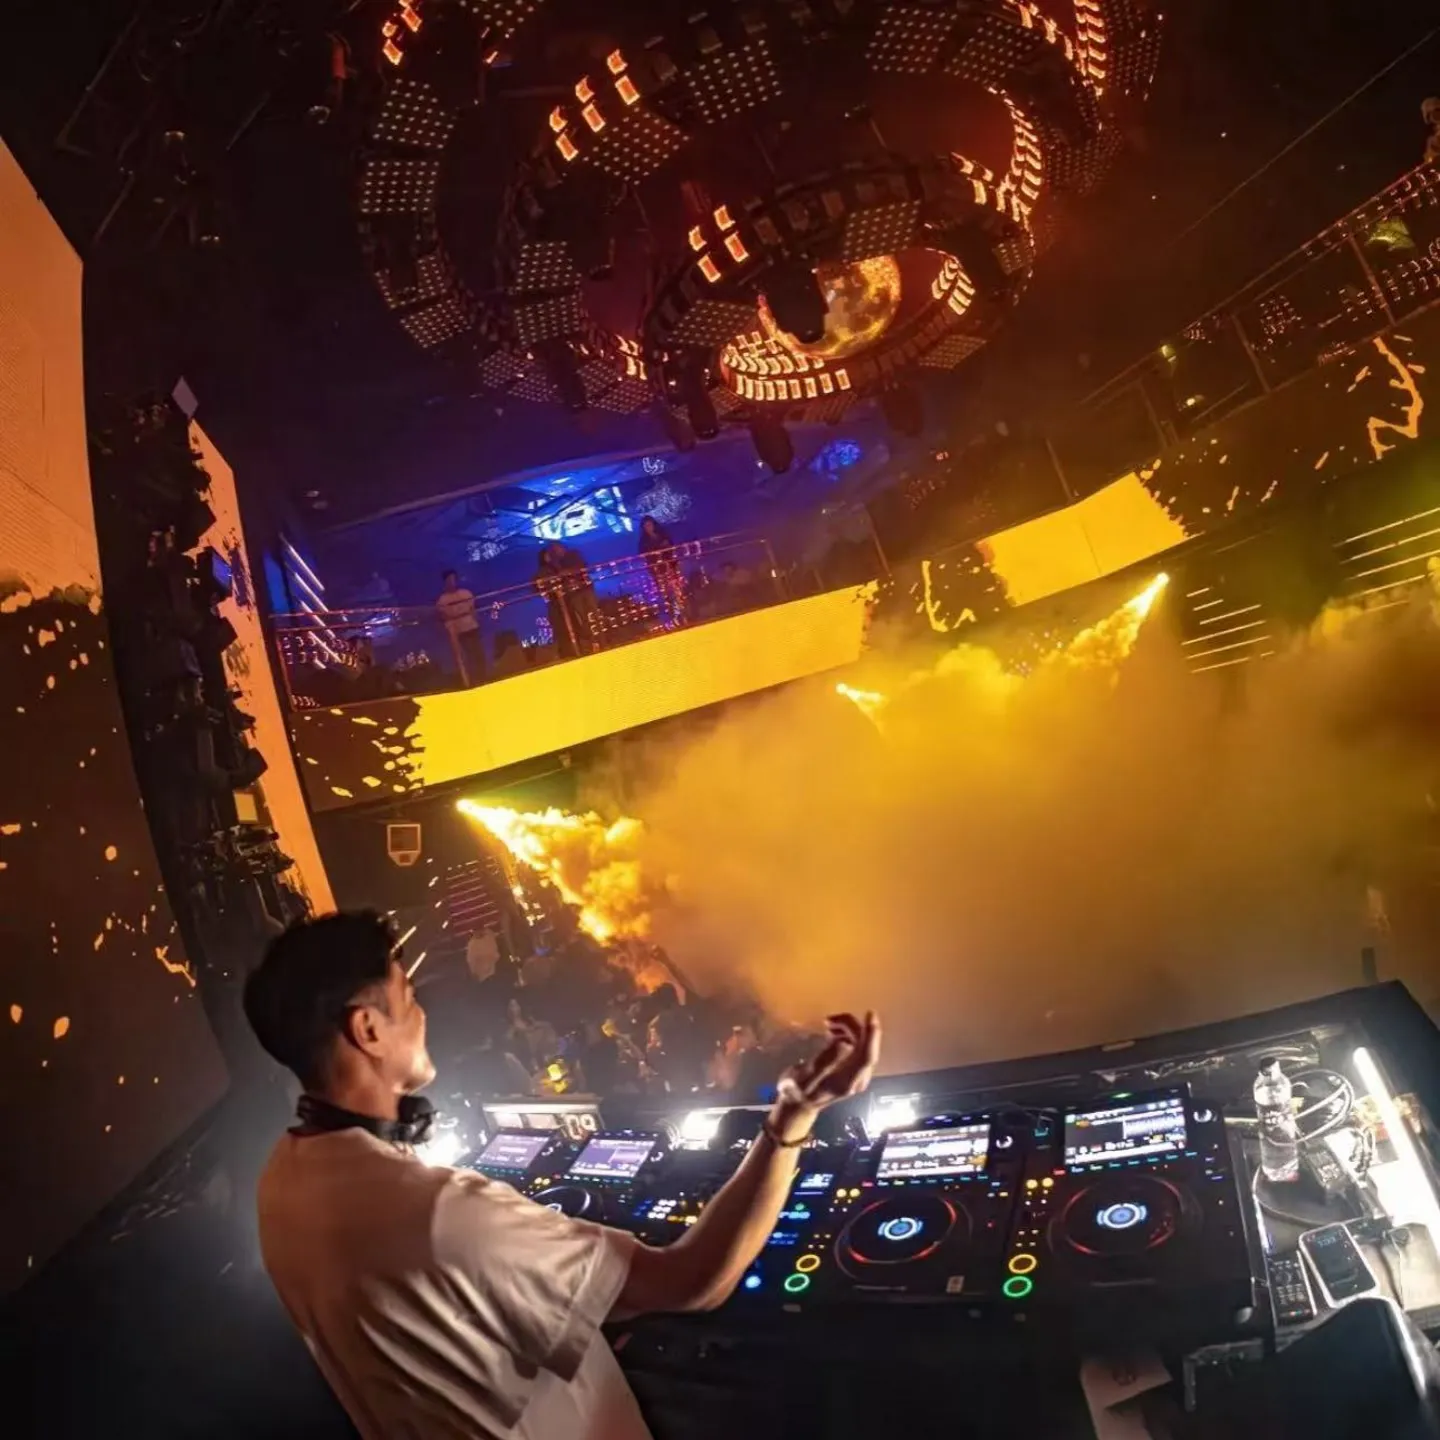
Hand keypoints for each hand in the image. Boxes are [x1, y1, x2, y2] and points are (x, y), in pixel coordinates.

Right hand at [770, 1012, 880, 1140]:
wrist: (800, 1104)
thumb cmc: (800, 1090)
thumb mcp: (806, 1076)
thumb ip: (825, 1060)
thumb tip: (843, 1042)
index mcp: (847, 1081)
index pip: (866, 1056)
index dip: (871, 1035)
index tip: (870, 1014)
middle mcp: (859, 1078)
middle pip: (865, 1046)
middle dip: (851, 1026)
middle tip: (829, 1018)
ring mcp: (859, 1074)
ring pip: (862, 1044)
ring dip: (848, 1029)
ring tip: (828, 1023)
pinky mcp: (855, 1069)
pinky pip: (858, 1046)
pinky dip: (848, 1034)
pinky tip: (833, 1032)